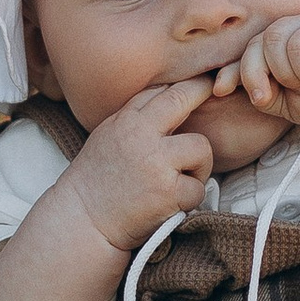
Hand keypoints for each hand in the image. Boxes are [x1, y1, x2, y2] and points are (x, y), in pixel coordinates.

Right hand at [61, 76, 221, 253]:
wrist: (83, 220)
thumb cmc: (96, 180)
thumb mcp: (107, 136)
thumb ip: (134, 116)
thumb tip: (165, 93)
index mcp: (125, 121)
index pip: (161, 89)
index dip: (185, 83)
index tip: (201, 80)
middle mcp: (141, 136)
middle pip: (183, 98)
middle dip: (202, 90)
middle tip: (216, 88)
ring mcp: (156, 163)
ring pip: (202, 148)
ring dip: (198, 166)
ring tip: (179, 180)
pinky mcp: (168, 192)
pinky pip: (198, 188)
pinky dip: (189, 199)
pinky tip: (172, 203)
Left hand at [222, 12, 299, 139]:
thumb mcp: (283, 101)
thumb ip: (258, 89)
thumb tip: (224, 84)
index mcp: (282, 40)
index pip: (247, 49)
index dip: (233, 68)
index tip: (221, 89)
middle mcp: (295, 26)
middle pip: (256, 43)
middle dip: (258, 75)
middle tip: (282, 95)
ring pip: (275, 41)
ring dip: (289, 74)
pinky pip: (299, 45)